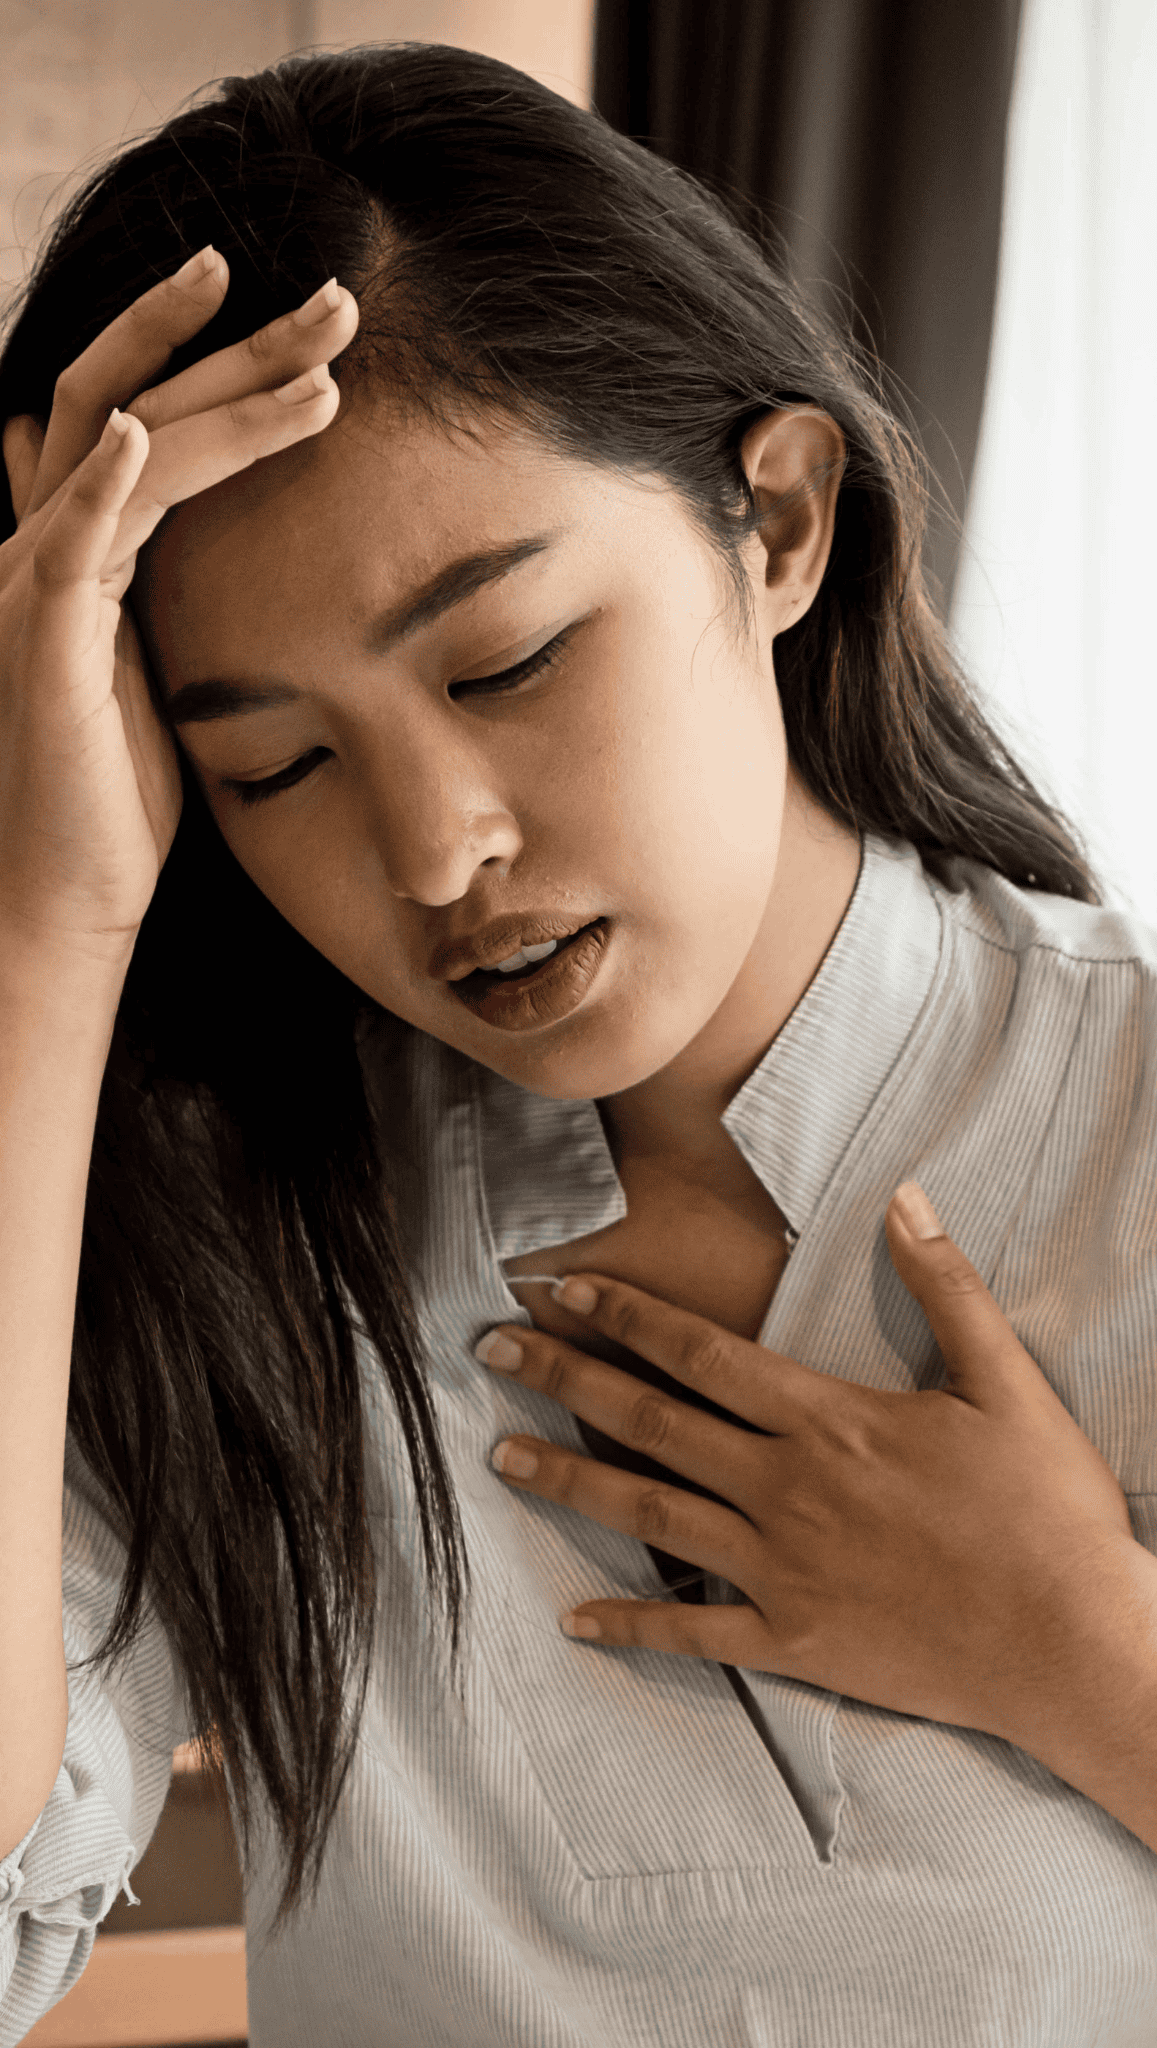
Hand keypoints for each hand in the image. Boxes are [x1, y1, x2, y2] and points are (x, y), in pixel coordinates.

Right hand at [0, 247, 356, 960]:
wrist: (58, 894)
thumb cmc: (111, 798)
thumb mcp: (152, 670)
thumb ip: (162, 595)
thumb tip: (215, 551)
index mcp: (78, 548)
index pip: (139, 412)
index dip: (204, 349)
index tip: (301, 320)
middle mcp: (44, 546)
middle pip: (136, 399)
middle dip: (236, 342)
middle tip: (338, 300)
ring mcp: (31, 585)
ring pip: (127, 453)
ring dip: (226, 404)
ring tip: (328, 375)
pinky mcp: (36, 642)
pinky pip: (66, 544)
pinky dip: (100, 482)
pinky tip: (149, 436)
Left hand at [476, 1184, 1135, 1750]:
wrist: (1072, 1645)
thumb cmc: (1047, 1512)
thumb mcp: (1006, 1383)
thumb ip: (947, 1287)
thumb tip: (904, 1198)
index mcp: (828, 1421)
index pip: (702, 1352)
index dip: (626, 1315)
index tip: (564, 1287)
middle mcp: (785, 1489)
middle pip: (652, 1421)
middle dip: (565, 1378)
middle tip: (493, 1349)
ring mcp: (781, 1570)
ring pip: (650, 1516)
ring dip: (570, 1483)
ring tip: (501, 1458)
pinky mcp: (795, 1642)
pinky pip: (693, 1631)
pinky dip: (630, 1625)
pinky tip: (573, 1620)